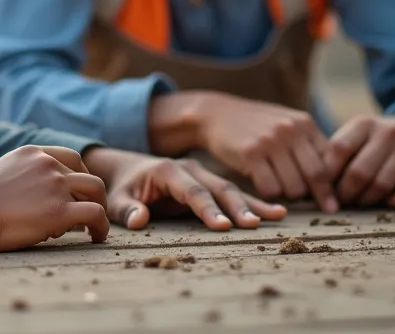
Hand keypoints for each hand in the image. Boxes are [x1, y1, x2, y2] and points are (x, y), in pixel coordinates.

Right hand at [0, 145, 109, 251]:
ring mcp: (56, 186)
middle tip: (92, 212)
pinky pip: (95, 214)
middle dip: (94, 194)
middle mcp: (48, 165)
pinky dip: (102, 226)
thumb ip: (24, 176)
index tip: (79, 193)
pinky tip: (97, 237)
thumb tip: (39, 199)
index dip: (80, 176)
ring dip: (101, 209)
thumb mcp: (2, 172)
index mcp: (34, 153)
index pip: (71, 158)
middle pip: (87, 175)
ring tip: (97, 228)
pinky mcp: (59, 212)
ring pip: (97, 191)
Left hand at [83, 147, 287, 230]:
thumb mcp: (115, 199)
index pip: (192, 192)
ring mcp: (201, 173)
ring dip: (253, 203)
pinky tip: (277, 211)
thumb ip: (127, 209)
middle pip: (217, 188)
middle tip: (254, 225)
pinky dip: (254, 201)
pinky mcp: (208, 182)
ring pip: (230, 188)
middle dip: (237, 207)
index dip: (208, 209)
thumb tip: (139, 221)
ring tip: (279, 215)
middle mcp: (189, 168)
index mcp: (167, 170)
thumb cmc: (120, 188)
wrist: (124, 170)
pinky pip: (233, 192)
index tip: (223, 227)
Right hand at [150, 91, 337, 212]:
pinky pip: (270, 189)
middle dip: (311, 195)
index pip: (330, 162)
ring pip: (294, 187)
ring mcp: (271, 140)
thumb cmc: (256, 126)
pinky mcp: (250, 153)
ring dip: (287, 195)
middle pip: (315, 177)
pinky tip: (261, 184)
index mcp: (305, 124)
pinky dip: (269, 195)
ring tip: (277, 186)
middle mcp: (291, 130)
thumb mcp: (286, 125)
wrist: (216, 113)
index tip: (331, 206)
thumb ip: (309, 145)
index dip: (331, 187)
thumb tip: (337, 179)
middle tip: (301, 200)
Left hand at [326, 112, 394, 207]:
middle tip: (341, 203)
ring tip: (360, 203)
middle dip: (346, 193)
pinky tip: (388, 203)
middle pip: (359, 171)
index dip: (327, 174)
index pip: (338, 149)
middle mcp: (387, 132)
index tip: (321, 189)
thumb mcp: (356, 136)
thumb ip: (335, 154)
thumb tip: (310, 184)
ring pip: (382, 183)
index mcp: (363, 124)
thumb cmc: (376, 141)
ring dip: (368, 200)